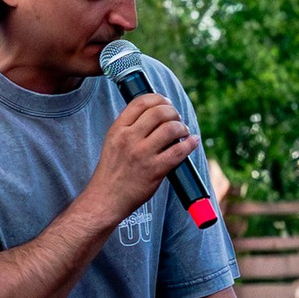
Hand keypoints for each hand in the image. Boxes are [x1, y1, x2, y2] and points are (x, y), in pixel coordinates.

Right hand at [91, 91, 198, 224]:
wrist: (106, 199)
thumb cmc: (113, 171)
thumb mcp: (113, 142)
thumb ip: (130, 127)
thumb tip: (156, 114)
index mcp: (118, 129)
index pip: (141, 102)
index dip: (159, 98)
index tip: (167, 103)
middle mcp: (129, 138)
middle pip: (159, 112)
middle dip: (173, 112)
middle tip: (177, 119)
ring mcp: (142, 154)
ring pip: (171, 129)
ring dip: (183, 127)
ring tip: (184, 132)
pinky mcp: (154, 170)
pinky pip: (178, 151)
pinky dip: (190, 144)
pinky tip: (192, 142)